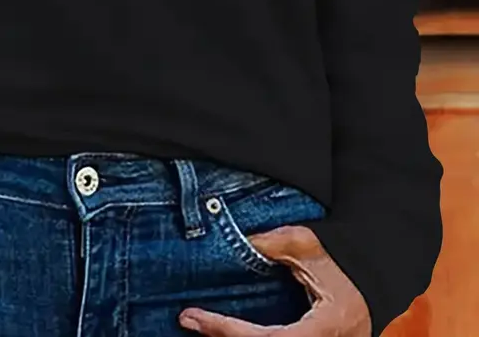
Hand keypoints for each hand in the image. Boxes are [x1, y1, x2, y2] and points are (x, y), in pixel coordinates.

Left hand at [179, 226, 371, 336]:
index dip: (227, 331)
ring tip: (204, 325)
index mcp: (325, 328)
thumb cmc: (344, 255)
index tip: (195, 317)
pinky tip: (229, 330)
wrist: (378, 269)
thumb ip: (268, 245)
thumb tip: (231, 241)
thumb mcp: (306, 244)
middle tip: (190, 322)